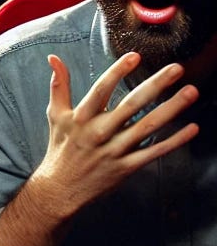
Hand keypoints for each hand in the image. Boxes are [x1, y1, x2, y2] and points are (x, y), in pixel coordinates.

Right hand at [34, 52, 198, 217]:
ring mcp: (115, 150)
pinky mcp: (127, 167)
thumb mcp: (55, 114)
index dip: (118, 72)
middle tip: (176, 69)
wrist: (60, 189)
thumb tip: (53, 58)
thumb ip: (58, 85)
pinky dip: (174, 141)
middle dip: (156, 85)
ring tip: (191, 92)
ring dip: (172, 108)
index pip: (101, 89)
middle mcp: (100, 132)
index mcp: (82, 117)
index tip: (135, 56)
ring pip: (148, 126)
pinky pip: (155, 152)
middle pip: (132, 104)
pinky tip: (192, 128)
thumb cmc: (60, 148)